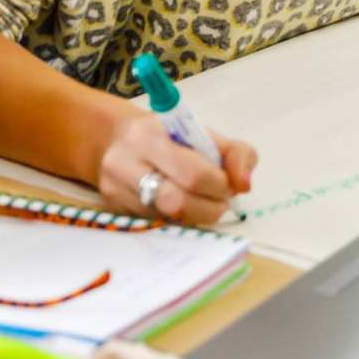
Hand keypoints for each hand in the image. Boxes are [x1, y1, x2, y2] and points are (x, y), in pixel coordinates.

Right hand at [97, 114, 257, 224]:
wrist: (114, 139)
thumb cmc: (165, 136)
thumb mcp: (201, 132)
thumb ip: (235, 153)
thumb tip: (244, 185)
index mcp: (149, 135)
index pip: (194, 173)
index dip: (220, 185)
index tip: (227, 183)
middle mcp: (125, 162)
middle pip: (176, 202)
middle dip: (210, 207)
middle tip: (219, 201)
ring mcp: (115, 190)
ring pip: (167, 219)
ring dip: (195, 216)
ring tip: (203, 203)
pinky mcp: (113, 211)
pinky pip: (155, 226)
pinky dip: (177, 221)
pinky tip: (181, 207)